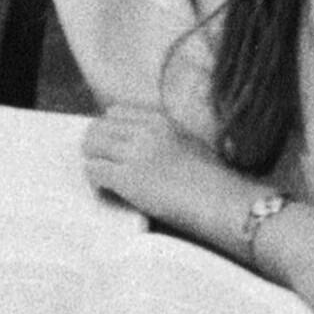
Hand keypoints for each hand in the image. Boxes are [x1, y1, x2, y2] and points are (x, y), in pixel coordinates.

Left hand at [83, 104, 257, 243]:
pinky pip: (93, 171)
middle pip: (98, 126)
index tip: (111, 145)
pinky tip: (105, 189)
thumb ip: (164, 137)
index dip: (109, 129)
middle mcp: (145, 131)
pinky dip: (94, 180)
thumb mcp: (189, 142)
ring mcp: (136, 154)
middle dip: (95, 144)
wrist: (222, 202)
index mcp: (161, 120)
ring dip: (92, 160)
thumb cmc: (214, 180)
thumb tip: (140, 145)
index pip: (115, 112)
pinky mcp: (128, 179)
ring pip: (91, 145)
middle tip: (100, 162)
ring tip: (102, 176)